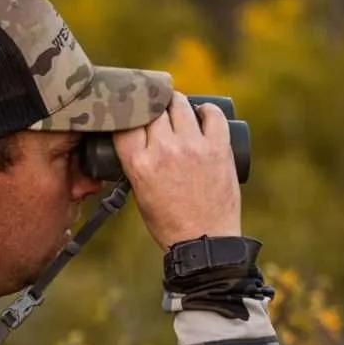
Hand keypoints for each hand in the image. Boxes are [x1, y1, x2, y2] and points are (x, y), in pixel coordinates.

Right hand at [113, 91, 241, 250]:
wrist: (204, 241)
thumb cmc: (169, 223)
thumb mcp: (139, 193)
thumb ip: (136, 164)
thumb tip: (139, 138)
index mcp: (139, 164)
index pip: (125, 122)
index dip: (126, 112)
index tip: (129, 111)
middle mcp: (164, 150)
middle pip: (151, 108)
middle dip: (150, 105)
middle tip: (153, 108)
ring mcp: (193, 147)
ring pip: (179, 105)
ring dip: (175, 103)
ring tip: (176, 107)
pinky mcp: (219, 148)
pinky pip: (213, 115)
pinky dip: (207, 110)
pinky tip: (203, 112)